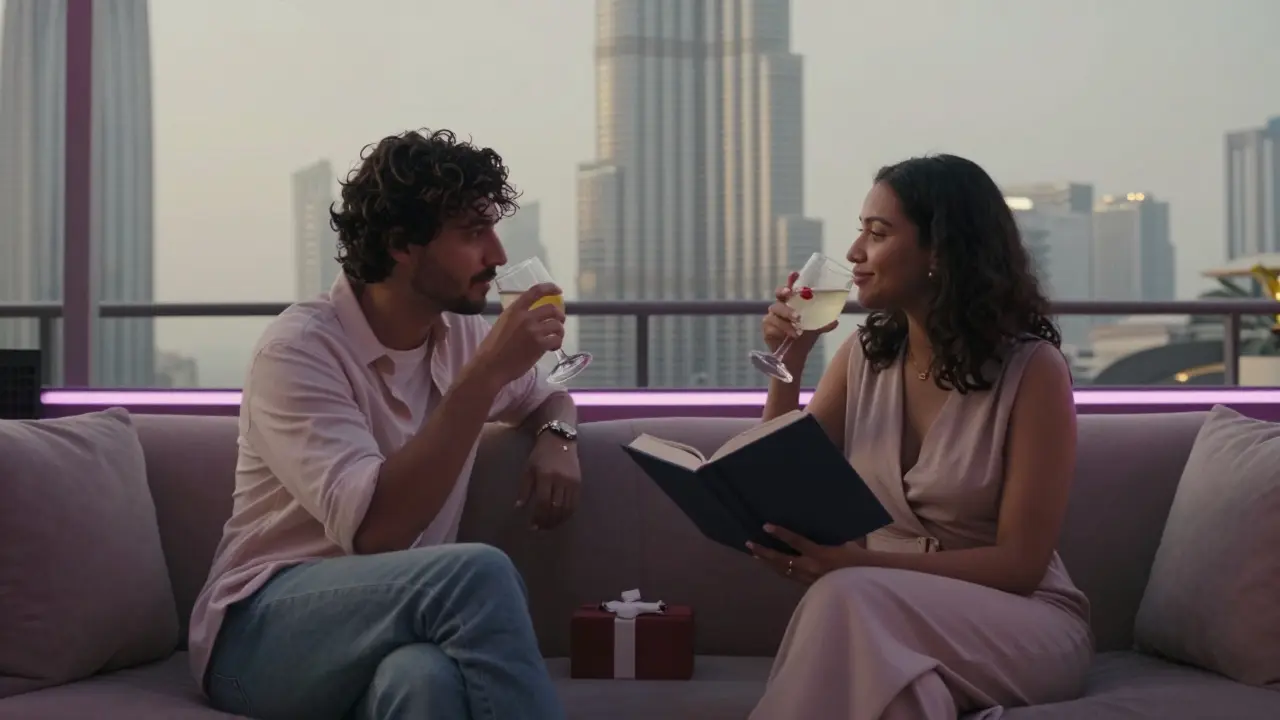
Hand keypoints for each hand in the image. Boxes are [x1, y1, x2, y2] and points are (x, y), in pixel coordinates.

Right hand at [474, 282, 564, 386]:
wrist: (490, 366)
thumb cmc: (492, 348)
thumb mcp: (502, 324)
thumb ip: (516, 317)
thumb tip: (532, 316)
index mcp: (514, 310)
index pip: (535, 291)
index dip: (550, 288)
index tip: (559, 291)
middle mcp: (525, 317)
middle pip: (552, 309)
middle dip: (560, 315)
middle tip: (558, 322)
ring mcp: (534, 331)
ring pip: (557, 325)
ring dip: (560, 331)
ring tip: (555, 338)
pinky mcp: (539, 345)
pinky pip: (556, 340)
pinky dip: (557, 343)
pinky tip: (552, 348)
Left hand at [517, 432, 580, 529]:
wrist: (560, 439)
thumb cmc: (541, 455)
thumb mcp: (528, 469)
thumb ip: (524, 489)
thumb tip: (519, 507)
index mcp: (545, 476)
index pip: (543, 503)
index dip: (538, 517)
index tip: (532, 526)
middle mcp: (560, 480)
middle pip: (556, 508)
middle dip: (548, 522)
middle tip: (540, 528)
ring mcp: (572, 482)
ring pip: (567, 508)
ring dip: (558, 520)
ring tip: (549, 525)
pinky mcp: (579, 483)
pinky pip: (575, 504)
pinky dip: (568, 514)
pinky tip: (560, 517)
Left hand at [746, 524, 865, 584]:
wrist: (865, 584)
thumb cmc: (857, 560)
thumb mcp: (842, 544)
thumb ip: (825, 537)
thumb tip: (813, 523)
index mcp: (821, 554)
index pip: (797, 542)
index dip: (781, 534)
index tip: (766, 526)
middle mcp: (812, 568)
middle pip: (782, 561)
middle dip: (764, 552)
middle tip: (749, 544)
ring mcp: (809, 579)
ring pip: (783, 571)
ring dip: (768, 562)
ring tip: (755, 554)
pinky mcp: (809, 587)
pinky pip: (790, 577)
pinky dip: (779, 570)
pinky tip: (772, 565)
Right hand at [761, 271, 837, 363]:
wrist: (795, 357)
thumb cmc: (803, 338)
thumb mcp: (815, 329)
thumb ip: (823, 324)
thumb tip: (835, 321)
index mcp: (791, 304)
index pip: (790, 288)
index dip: (791, 280)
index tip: (794, 274)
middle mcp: (779, 307)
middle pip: (778, 295)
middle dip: (783, 293)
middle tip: (789, 294)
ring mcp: (771, 317)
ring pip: (776, 311)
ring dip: (787, 316)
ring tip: (798, 325)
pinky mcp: (766, 329)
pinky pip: (772, 325)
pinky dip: (784, 329)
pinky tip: (792, 334)